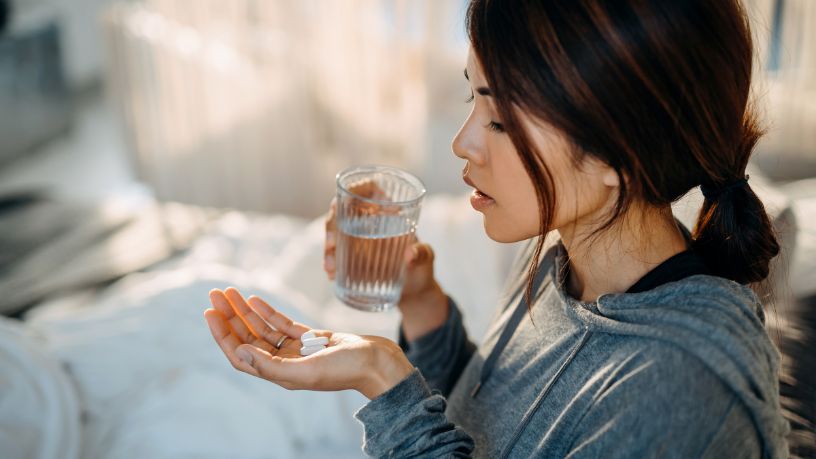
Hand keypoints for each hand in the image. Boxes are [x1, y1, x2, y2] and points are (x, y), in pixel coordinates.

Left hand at [204, 287, 415, 399]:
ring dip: (245, 310)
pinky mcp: (312, 338)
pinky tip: (255, 299)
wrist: (379, 363)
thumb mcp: (308, 371)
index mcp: (279, 374)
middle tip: (214, 293)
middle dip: (229, 316)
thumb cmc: (347, 370)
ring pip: (263, 328)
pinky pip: (282, 323)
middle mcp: (284, 362)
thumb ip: (272, 366)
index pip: (240, 354)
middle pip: (248, 338)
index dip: (223, 335)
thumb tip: (239, 353)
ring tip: (229, 291)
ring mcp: (297, 350)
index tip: (210, 313)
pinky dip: (268, 311)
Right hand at [323, 182, 447, 339]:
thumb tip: (410, 254)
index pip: (369, 188)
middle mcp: (370, 220)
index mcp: (389, 211)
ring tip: (331, 267)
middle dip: (332, 224)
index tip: (347, 199)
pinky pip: (336, 253)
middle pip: (344, 210)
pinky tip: (331, 273)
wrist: (414, 292)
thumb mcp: (426, 259)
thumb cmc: (423, 268)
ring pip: (336, 232)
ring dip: (329, 247)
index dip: (356, 188)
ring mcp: (358, 238)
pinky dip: (331, 261)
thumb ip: (423, 254)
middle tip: (333, 244)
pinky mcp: (352, 256)